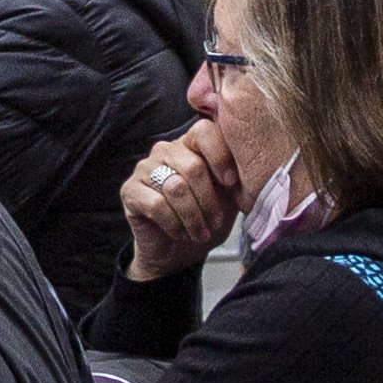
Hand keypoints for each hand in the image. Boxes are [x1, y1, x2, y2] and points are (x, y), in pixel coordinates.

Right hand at [122, 121, 243, 281]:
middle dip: (209, 201)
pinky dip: (174, 224)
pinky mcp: (130, 190)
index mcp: (191, 145)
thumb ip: (237, 177)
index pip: (204, 131)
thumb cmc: (205, 220)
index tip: (232, 184)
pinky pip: (156, 204)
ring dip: (193, 217)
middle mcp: (166, 150)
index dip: (221, 156)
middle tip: (215, 222)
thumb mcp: (228, 198)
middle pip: (193, 165)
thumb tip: (252, 166)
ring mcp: (145, 168)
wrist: (178, 252)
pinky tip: (179, 232)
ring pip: (176, 187)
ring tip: (200, 233)